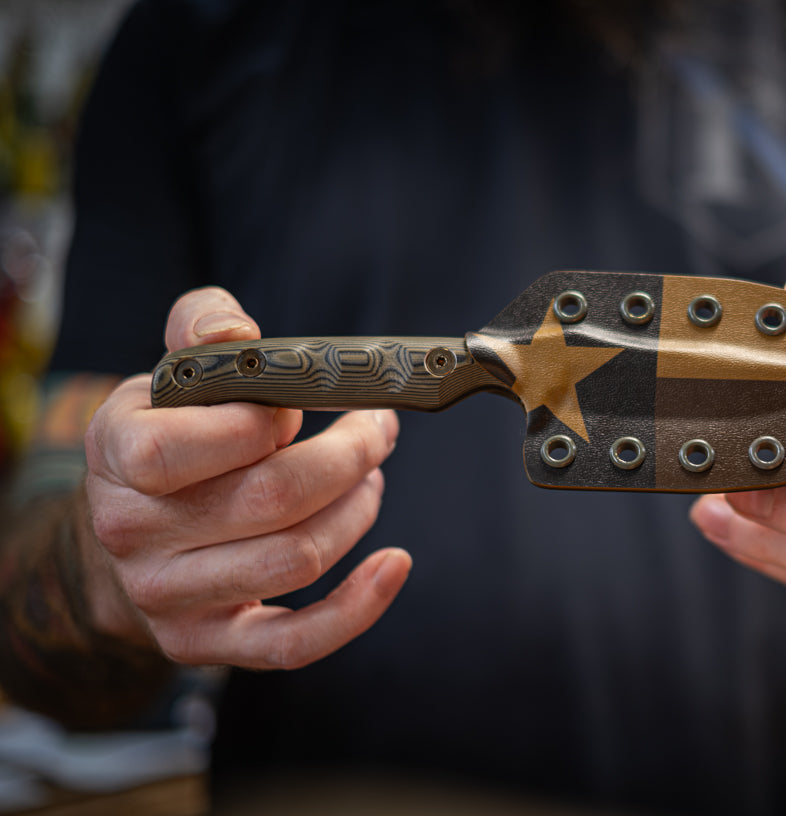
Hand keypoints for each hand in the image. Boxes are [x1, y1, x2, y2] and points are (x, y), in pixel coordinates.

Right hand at [81, 287, 410, 667]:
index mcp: (118, 453)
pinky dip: (357, 607)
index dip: (264, 421)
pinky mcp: (204, 643)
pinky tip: (395, 564)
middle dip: (348, 456)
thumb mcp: (172, 373)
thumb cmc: (170, 436)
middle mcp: (132, 532)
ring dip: (357, 510)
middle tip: (377, 430)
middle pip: (272, 499)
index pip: (191, 444)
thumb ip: (203, 329)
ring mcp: (167, 596)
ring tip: (369, 478)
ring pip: (297, 559)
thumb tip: (234, 332)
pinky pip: (293, 643)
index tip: (300, 403)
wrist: (130, 531)